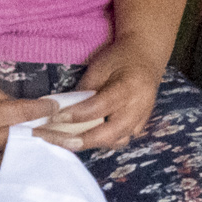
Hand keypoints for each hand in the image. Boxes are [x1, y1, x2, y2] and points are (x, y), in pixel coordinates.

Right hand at [0, 72, 69, 185]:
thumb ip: (6, 102)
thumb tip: (32, 112)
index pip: (24, 116)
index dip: (46, 113)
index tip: (63, 111)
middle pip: (24, 143)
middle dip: (51, 143)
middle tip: (76, 144)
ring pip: (11, 165)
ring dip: (34, 163)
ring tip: (59, 162)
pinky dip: (12, 174)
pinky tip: (29, 173)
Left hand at [54, 39, 164, 154]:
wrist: (146, 58)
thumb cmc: (119, 59)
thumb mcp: (99, 68)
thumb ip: (84, 91)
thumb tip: (62, 112)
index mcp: (129, 87)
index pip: (100, 106)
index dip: (77, 114)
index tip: (55, 117)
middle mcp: (139, 107)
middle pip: (111, 133)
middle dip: (82, 140)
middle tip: (58, 140)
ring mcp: (142, 119)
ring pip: (116, 141)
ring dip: (92, 143)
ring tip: (68, 140)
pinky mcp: (140, 126)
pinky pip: (120, 140)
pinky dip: (102, 141)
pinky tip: (85, 137)